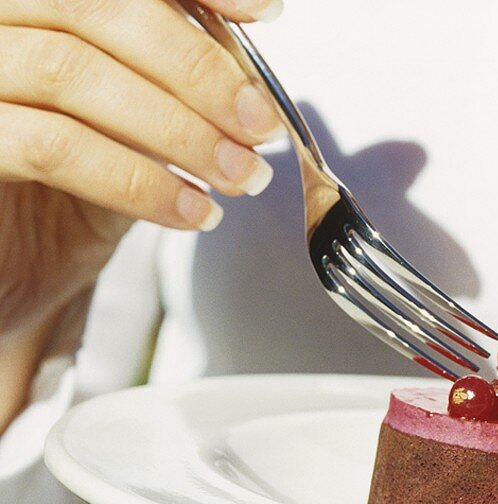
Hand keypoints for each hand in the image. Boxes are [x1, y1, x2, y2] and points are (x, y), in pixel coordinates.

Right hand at [0, 0, 284, 343]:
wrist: (18, 271)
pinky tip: (189, 208)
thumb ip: (178, 88)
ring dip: (176, 128)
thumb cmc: (70, 196)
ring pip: (71, 70)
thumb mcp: (138, 131)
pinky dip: (137, 179)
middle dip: (196, 69)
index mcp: (35, 9)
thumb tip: (250, 79)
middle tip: (257, 124)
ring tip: (235, 173)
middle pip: (95, 6)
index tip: (262, 11)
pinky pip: (52, 145)